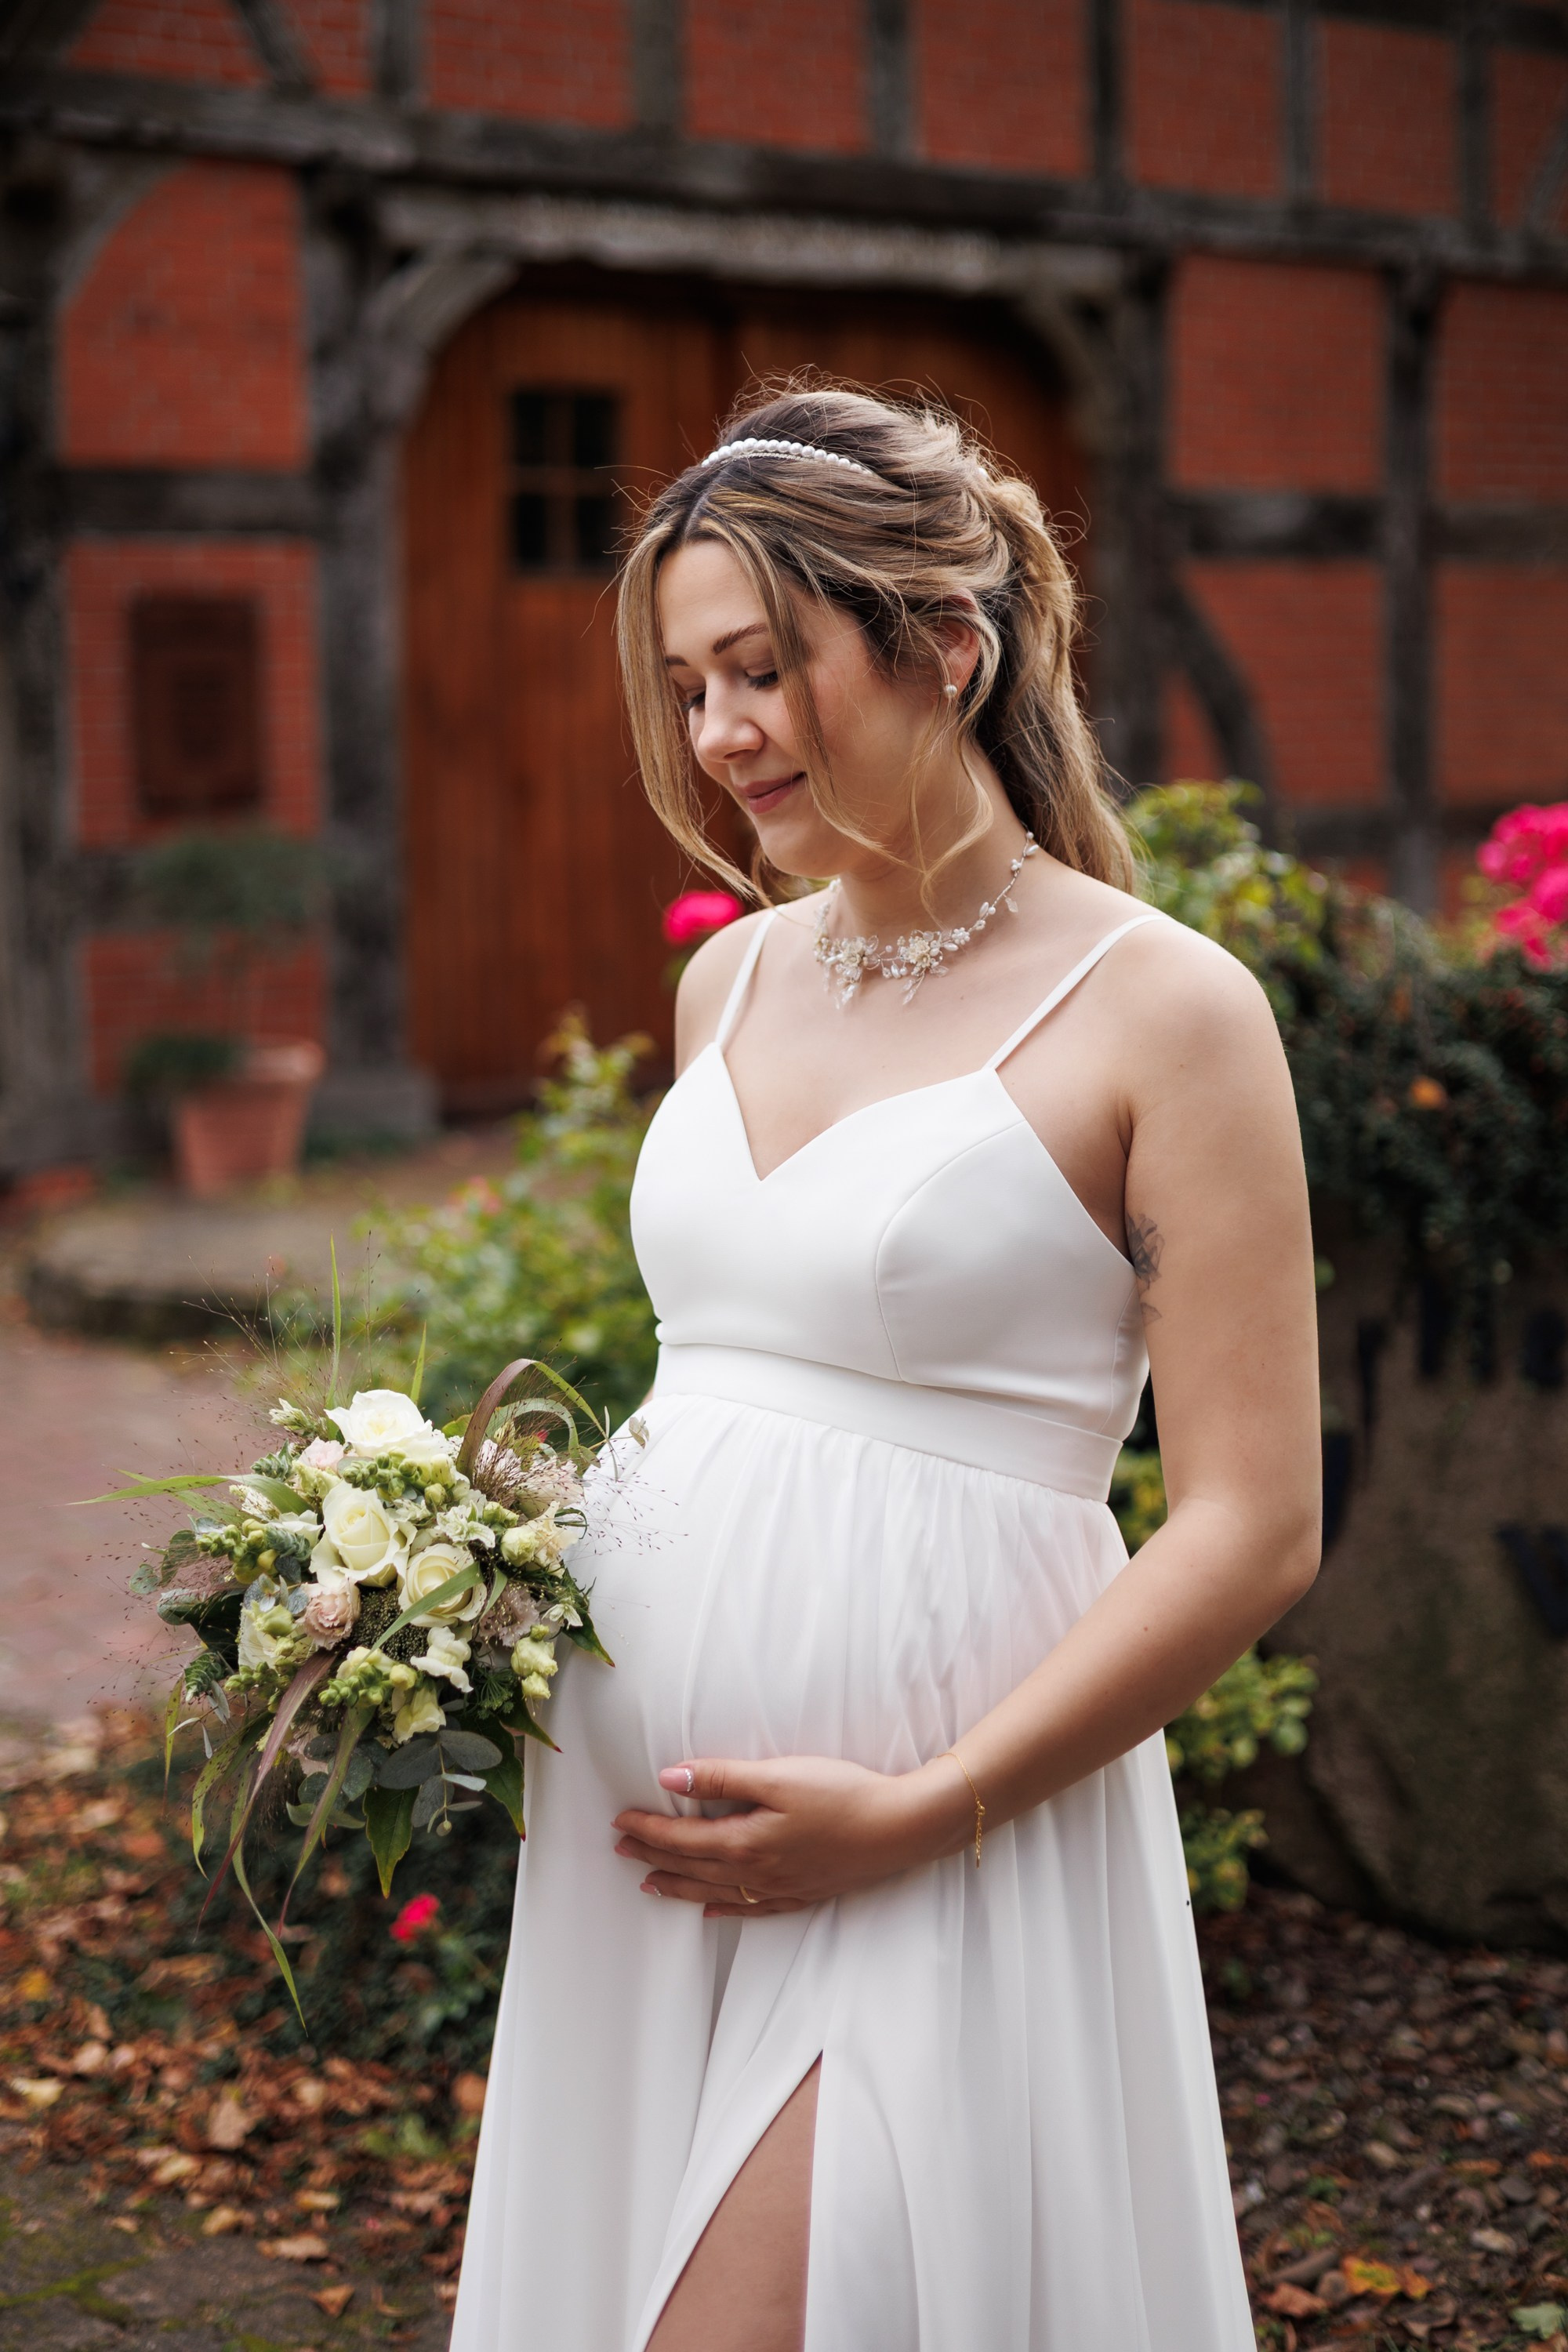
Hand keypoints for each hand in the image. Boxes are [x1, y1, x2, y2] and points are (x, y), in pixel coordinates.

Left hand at [612, 1753, 974, 1916]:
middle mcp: (756, 1872)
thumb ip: (723, 1778)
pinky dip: (725, 1908)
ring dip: (678, 1886)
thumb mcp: (778, 1776)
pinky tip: (712, 1909)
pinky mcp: (803, 1893)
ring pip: (715, 1891)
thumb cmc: (841, 1794)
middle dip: (653, 1857)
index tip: (619, 1823)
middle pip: (692, 1866)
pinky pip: (752, 1908)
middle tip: (620, 1851)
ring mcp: (780, 1887)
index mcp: (745, 1842)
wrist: (899, 1828)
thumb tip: (670, 1778)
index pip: (681, 1837)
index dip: (647, 1830)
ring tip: (649, 1884)